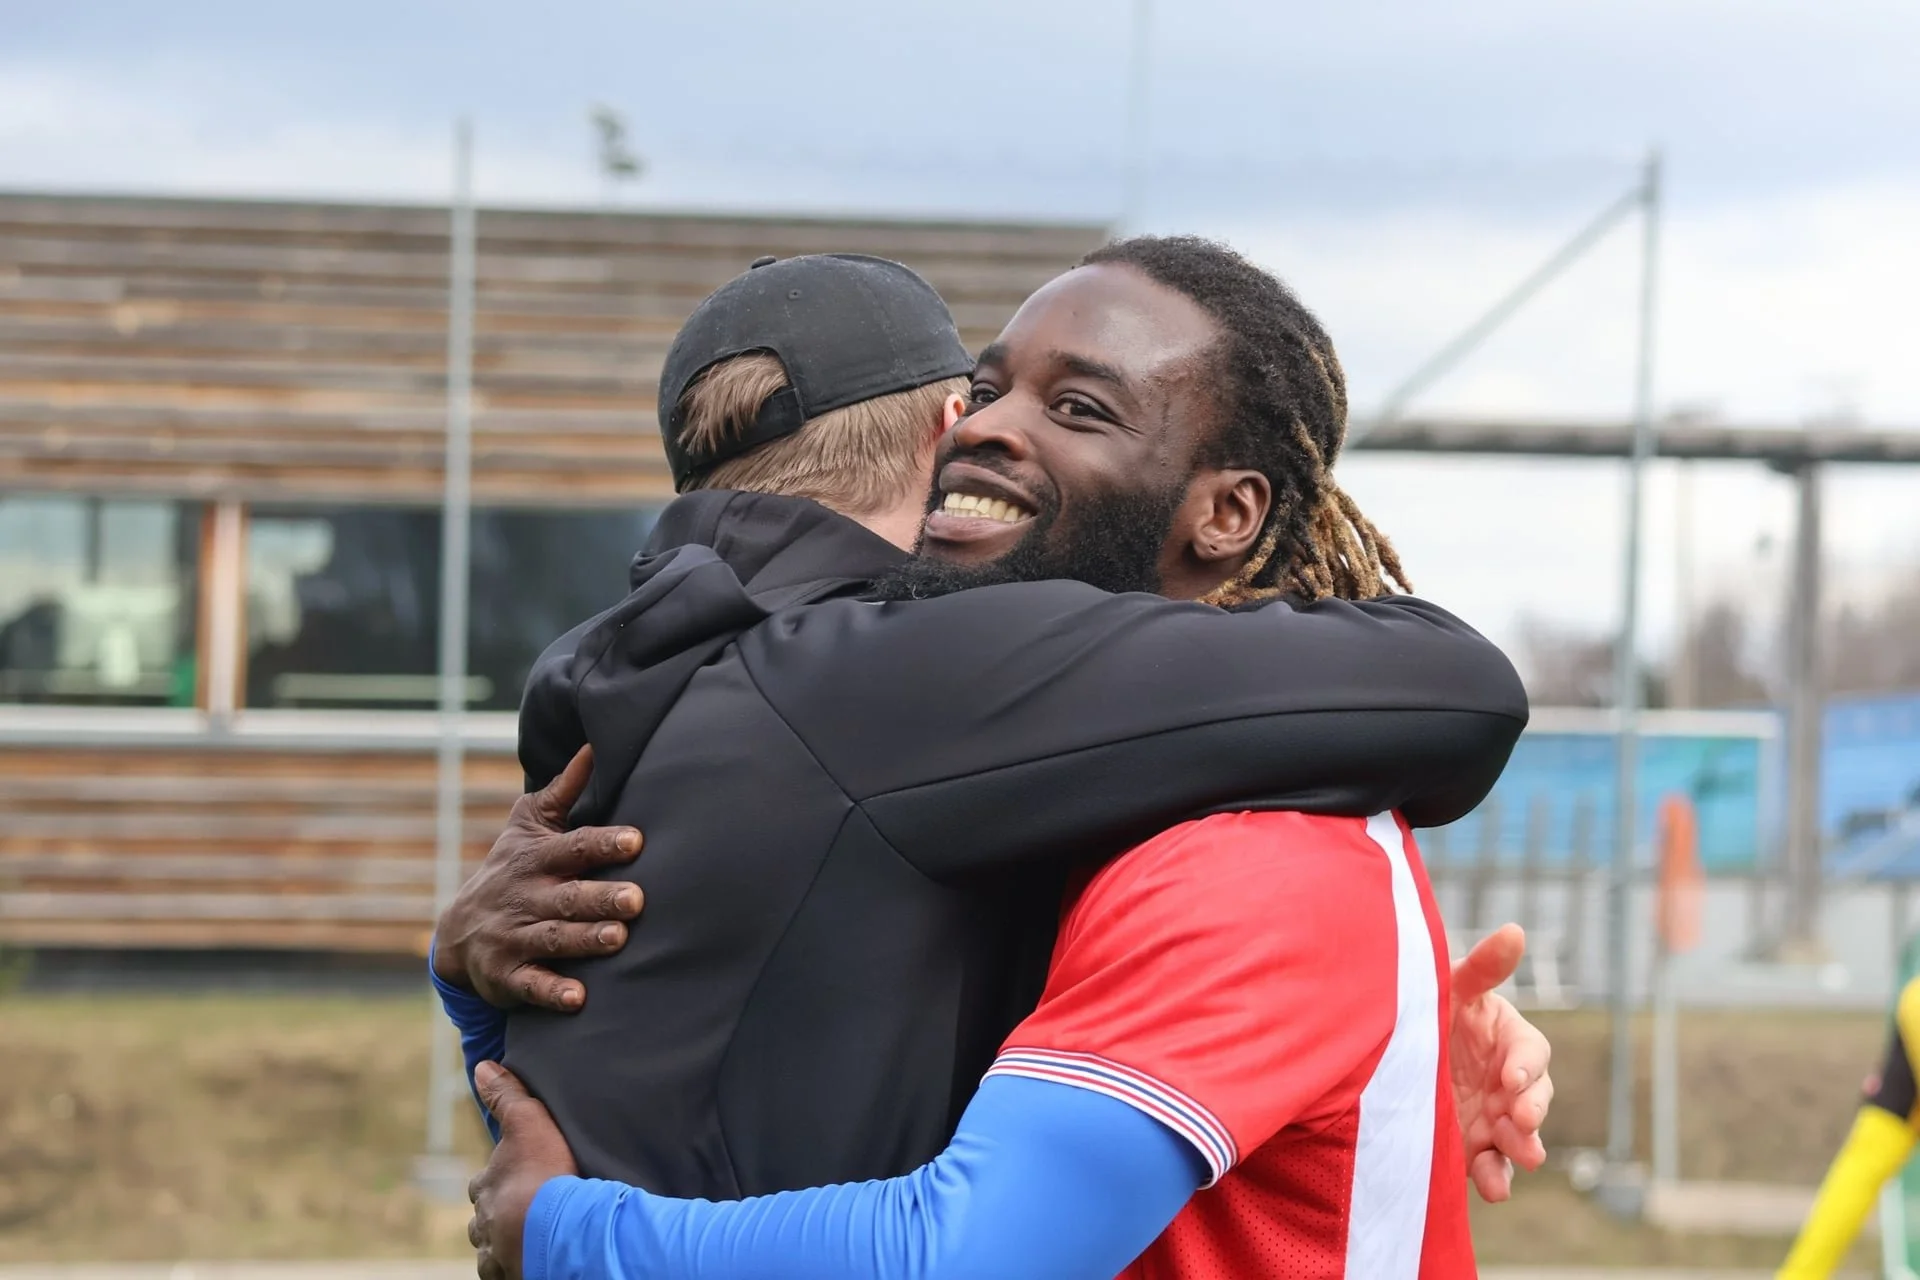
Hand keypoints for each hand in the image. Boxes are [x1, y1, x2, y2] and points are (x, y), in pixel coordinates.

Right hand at [433, 745, 644, 1011]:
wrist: (459, 932)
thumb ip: (563, 792)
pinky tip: (579, 999)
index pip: (573, 848)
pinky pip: (530, 985)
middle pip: (568, 896)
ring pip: (553, 938)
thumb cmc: (513, 871)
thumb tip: (595, 746)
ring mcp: (514, 937)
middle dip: (601, 897)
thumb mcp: (529, 829)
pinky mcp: (506, 976)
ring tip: (618, 938)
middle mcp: (526, 897)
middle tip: (637, 899)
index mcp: (538, 859)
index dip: (603, 843)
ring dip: (585, 940)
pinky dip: (553, 992)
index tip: (636, 839)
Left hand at [470, 1062, 578, 1279]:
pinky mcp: (510, 1275)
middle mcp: (483, 1223)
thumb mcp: (529, 1123)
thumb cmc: (544, 1176)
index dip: (500, 1177)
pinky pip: (507, 1271)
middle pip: (486, 1217)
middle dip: (502, 1213)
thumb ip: (507, 1096)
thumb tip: (482, 1067)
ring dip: (508, 1241)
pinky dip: (517, 1264)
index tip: (521, 1175)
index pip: (484, 1181)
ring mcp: (495, 1253)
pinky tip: (533, 1258)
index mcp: (485, 1186)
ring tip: (534, 1236)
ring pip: (494, 1247)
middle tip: (530, 1208)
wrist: (557, 1232)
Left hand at [1449, 923, 1552, 1202]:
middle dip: (1533, 1110)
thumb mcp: (1449, 986)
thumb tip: (1516, 929)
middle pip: (1535, 1099)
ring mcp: (1492, 1116)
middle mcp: (1507, 1082)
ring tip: (1523, 1157)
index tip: (1512, 1077)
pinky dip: (1495, 1178)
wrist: (1383, 1052)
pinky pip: (1491, 1166)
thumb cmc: (1424, 1007)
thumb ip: (1482, 967)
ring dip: (1524, 1147)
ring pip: (1520, 1137)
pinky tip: (1493, 1189)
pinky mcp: (1471, 1145)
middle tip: (1522, 1120)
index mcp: (1508, 1040)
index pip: (1532, 1054)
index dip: (1527, 1066)